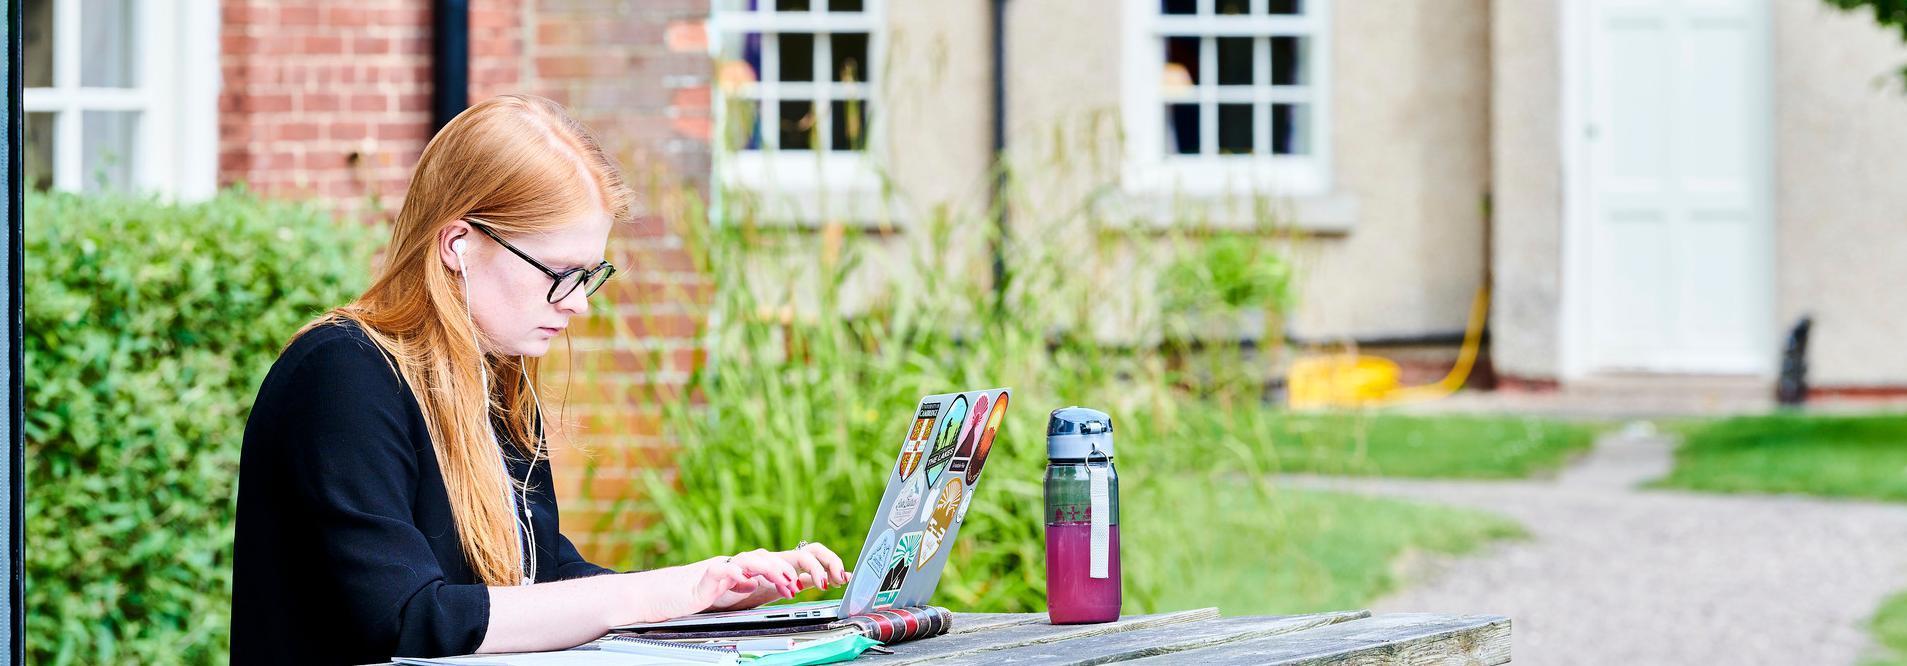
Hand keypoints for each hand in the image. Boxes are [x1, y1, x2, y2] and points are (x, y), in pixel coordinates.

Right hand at [707, 543, 852, 610]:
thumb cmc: (741, 588)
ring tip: (790, 588)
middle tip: (823, 584)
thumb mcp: (778, 588)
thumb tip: (830, 579)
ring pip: (765, 560)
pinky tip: (747, 585)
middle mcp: (764, 560)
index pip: (810, 554)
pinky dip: (740, 577)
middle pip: (796, 554)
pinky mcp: (718, 572)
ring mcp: (742, 564)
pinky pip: (731, 570)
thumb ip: (801, 582)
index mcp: (779, 564)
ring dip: (781, 573)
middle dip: (814, 566)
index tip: (840, 578)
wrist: (704, 589)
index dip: (828, 562)